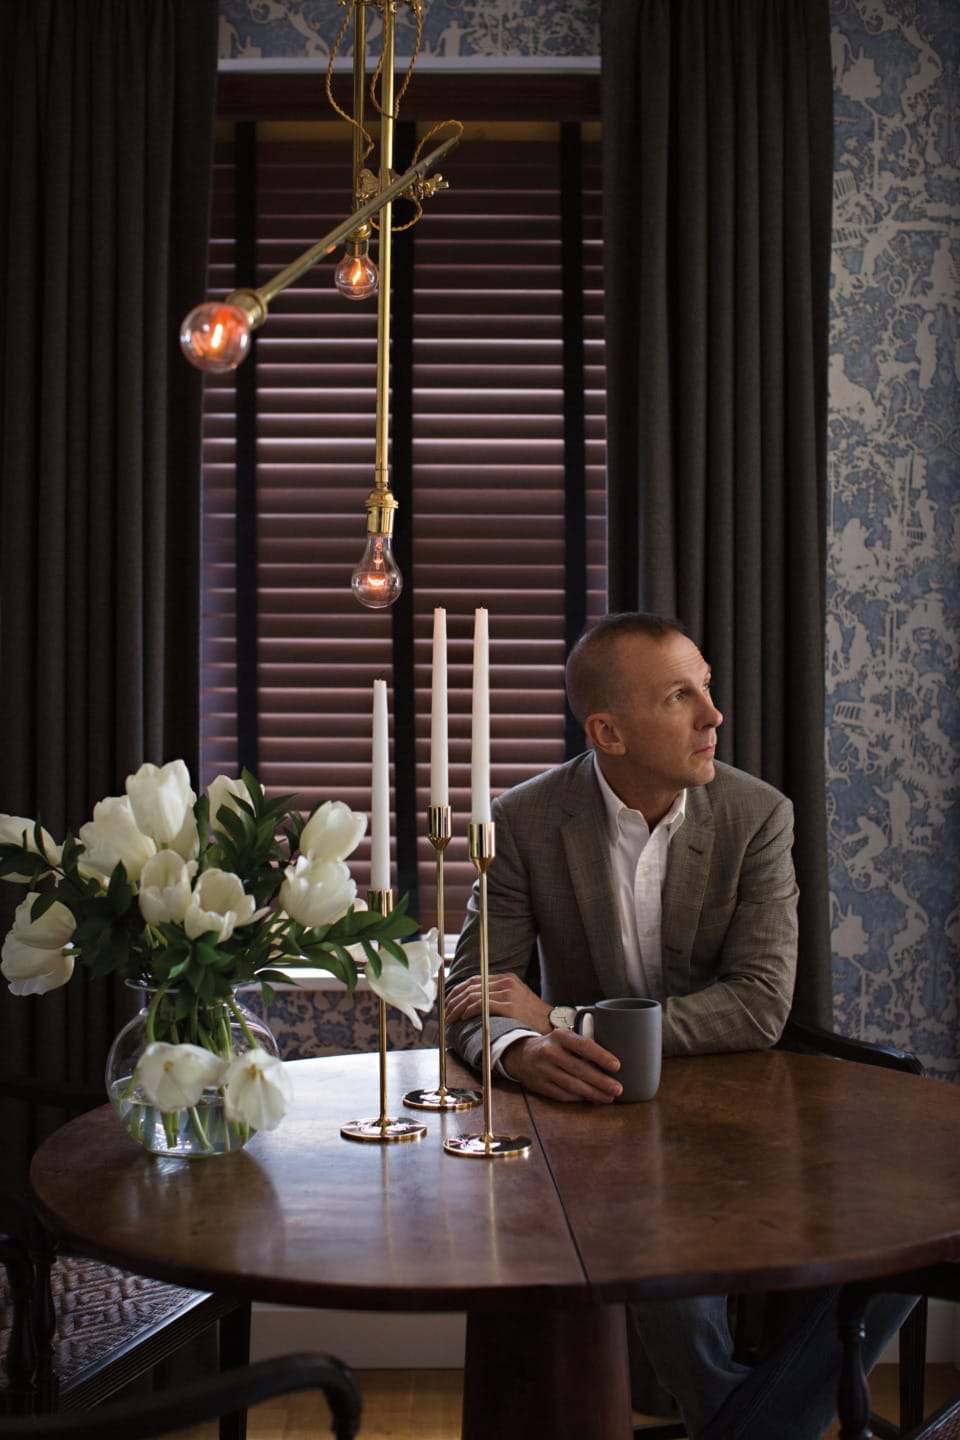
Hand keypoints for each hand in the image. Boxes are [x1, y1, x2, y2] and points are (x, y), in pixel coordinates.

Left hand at [445, 974, 551, 1032]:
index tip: (449, 1003)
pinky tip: (463, 1018)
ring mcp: (508, 992)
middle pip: (471, 987)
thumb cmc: (533, 1017)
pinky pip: (482, 1005)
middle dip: (454, 1000)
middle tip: (446, 1014)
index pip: (475, 980)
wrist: (553, 1023)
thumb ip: (498, 996)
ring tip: (451, 1019)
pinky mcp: (509, 1005)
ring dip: (458, 1008)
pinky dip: (469, 1011)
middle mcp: (507, 982)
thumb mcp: (517, 999)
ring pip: (473, 996)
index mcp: (507, 978)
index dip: (458, 991)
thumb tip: (474, 1003)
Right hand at [500, 1030, 622, 1103]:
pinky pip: (563, 1095)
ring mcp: (543, 1070)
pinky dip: (580, 1098)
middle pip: (579, 1069)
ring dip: (593, 1093)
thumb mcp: (564, 1037)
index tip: (617, 1066)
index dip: (601, 1056)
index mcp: (560, 1036)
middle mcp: (550, 1052)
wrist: (522, 1056)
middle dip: (601, 1081)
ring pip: (572, 1085)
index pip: (583, 1046)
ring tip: (609, 1097)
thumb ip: (583, 1045)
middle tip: (618, 1088)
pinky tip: (592, 1099)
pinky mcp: (540, 1086)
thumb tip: (611, 1063)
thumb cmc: (553, 1046)